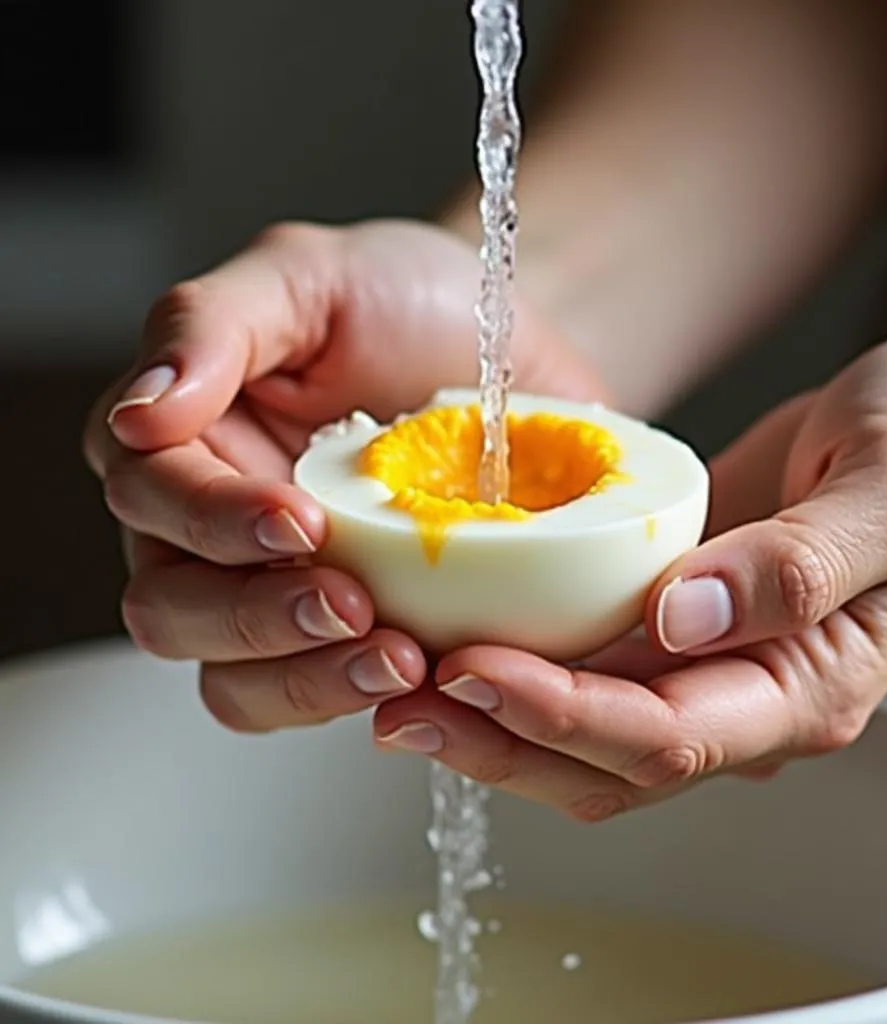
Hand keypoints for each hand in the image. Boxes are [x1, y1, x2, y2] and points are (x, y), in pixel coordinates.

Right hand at [84, 219, 606, 729]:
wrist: (505, 355)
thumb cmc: (401, 304)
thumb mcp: (307, 277)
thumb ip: (212, 326)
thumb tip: (142, 410)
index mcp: (184, 442)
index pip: (151, 496)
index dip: (215, 521)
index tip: (301, 520)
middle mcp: (210, 531)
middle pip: (173, 610)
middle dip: (256, 617)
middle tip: (353, 604)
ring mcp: (276, 592)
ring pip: (234, 680)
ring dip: (307, 680)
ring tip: (401, 657)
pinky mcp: (347, 634)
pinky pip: (318, 696)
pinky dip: (359, 699)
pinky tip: (425, 676)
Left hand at [373, 333, 886, 820]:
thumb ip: (803, 563)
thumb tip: (682, 618)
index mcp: (808, 684)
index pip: (668, 736)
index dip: (563, 716)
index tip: (472, 671)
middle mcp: (749, 694)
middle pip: (605, 760)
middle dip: (499, 738)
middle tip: (398, 702)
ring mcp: (708, 663)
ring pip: (582, 730)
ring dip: (490, 717)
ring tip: (395, 682)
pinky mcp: (676, 620)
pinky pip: (586, 667)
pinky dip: (516, 663)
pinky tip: (453, 636)